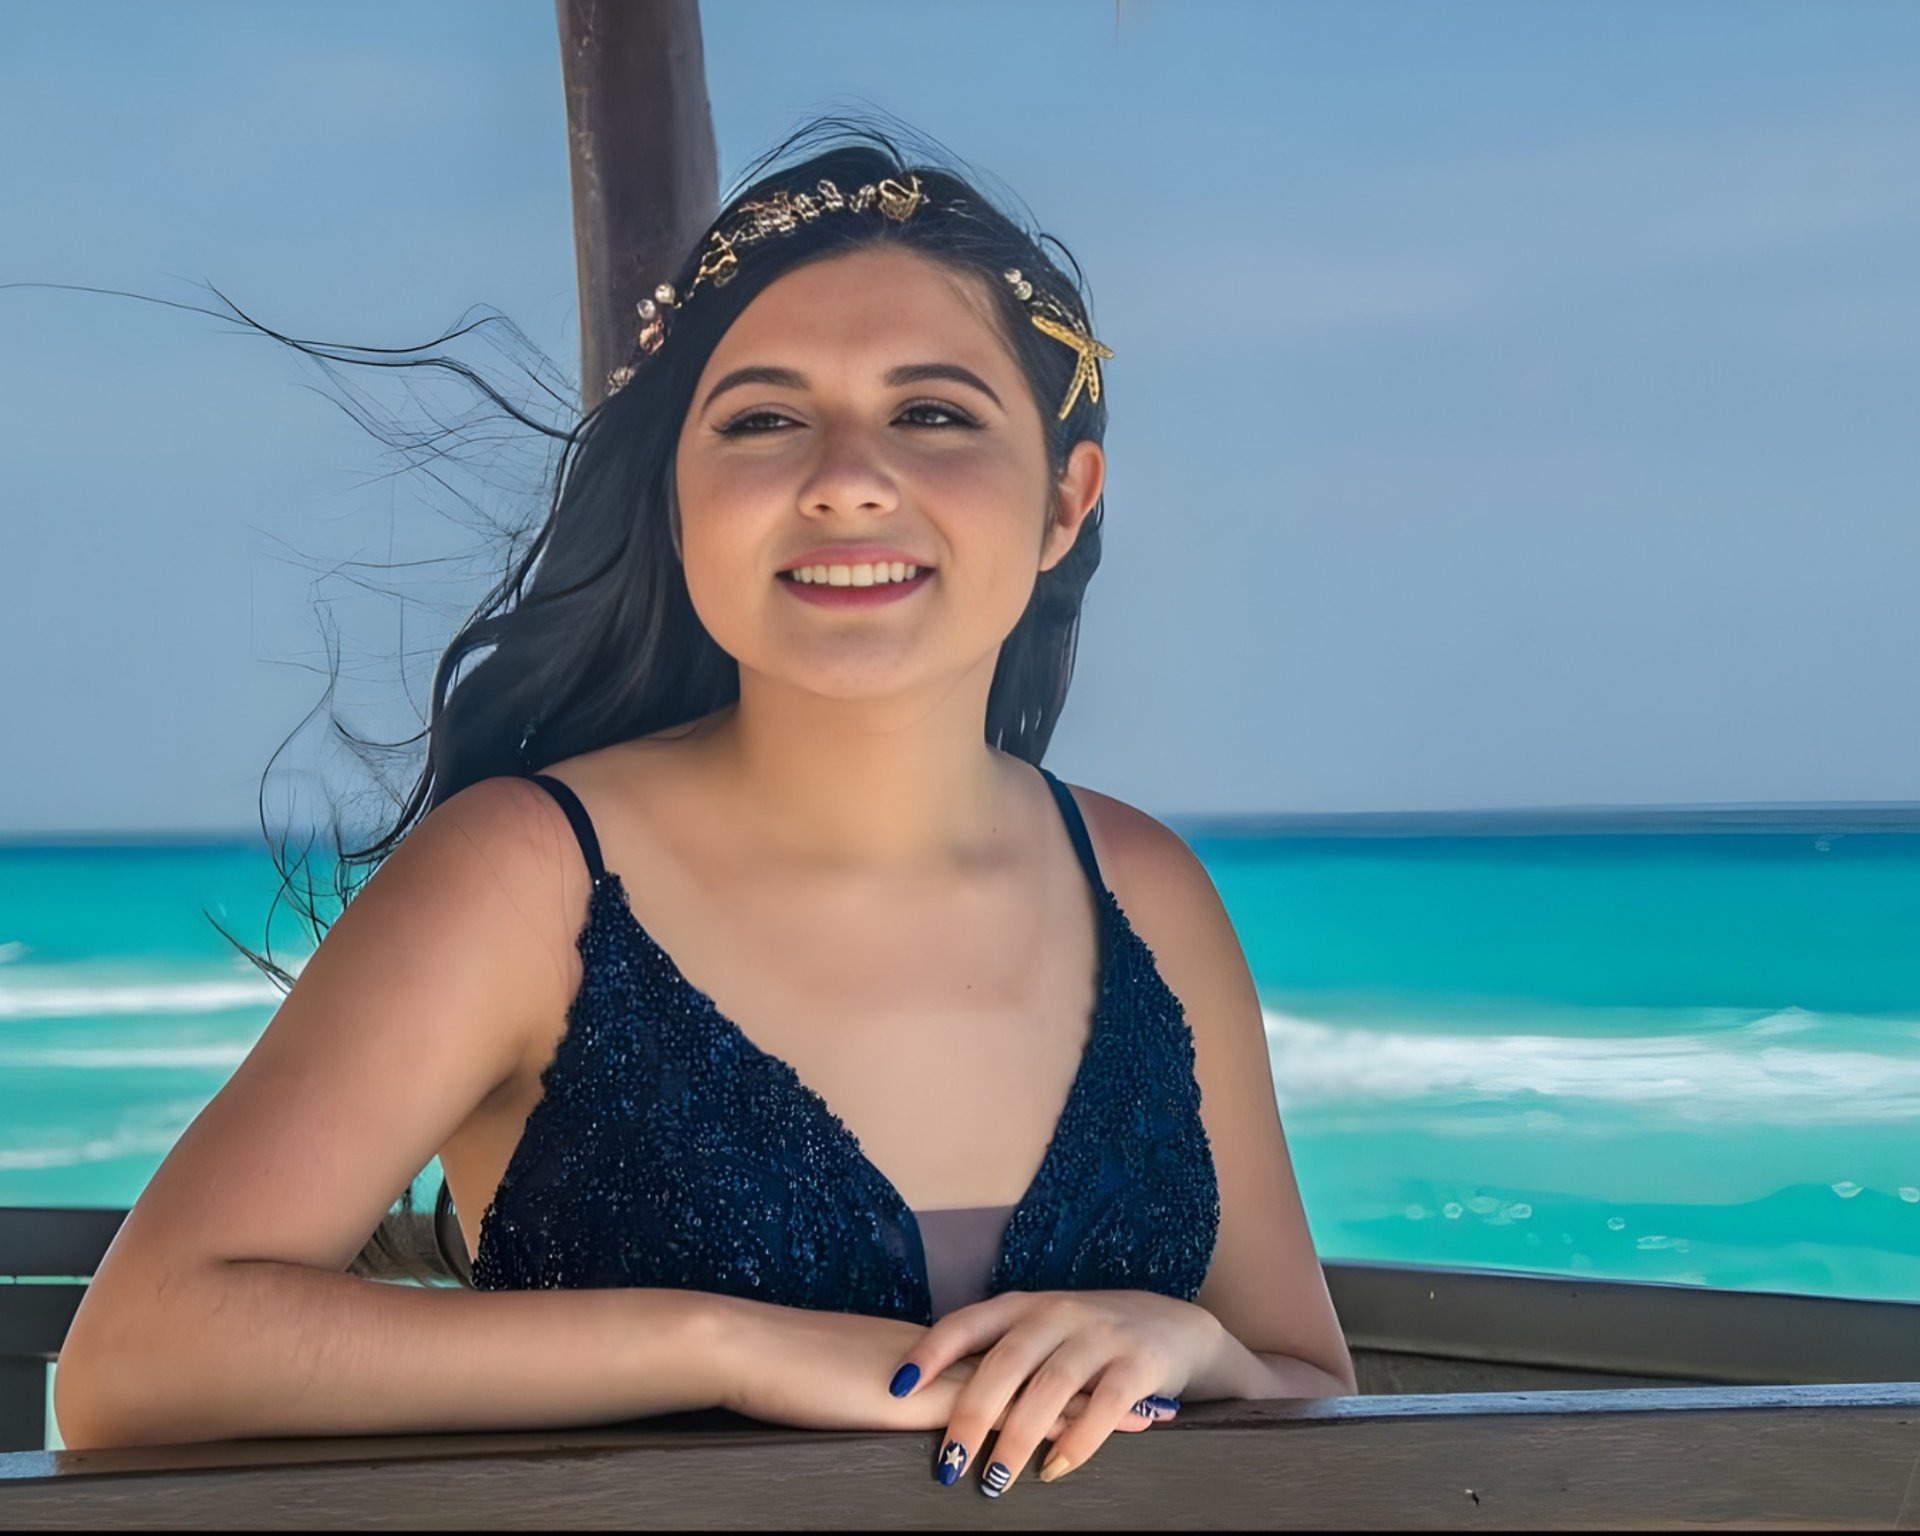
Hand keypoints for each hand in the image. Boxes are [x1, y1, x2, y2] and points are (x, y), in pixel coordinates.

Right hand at [702, 1293, 1163, 1444]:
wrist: (750, 1347)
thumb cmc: (783, 1372)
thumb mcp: (845, 1384)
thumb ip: (880, 1393)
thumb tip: (894, 1409)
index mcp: (931, 1351)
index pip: (1013, 1357)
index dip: (1063, 1369)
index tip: (1112, 1382)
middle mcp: (946, 1358)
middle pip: (1040, 1369)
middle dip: (1100, 1387)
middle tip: (1160, 1404)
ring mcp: (937, 1377)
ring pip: (1032, 1389)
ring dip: (1092, 1409)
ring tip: (1153, 1421)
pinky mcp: (919, 1401)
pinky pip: (995, 1415)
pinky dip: (1041, 1429)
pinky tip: (1076, 1448)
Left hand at [890, 1289, 1223, 1495]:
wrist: (1173, 1325)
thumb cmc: (1088, 1338)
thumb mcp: (1040, 1332)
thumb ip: (996, 1355)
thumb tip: (926, 1401)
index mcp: (1024, 1306)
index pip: (967, 1322)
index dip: (931, 1353)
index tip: (898, 1388)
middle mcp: (1058, 1313)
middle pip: (1005, 1363)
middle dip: (971, 1416)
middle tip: (948, 1466)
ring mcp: (1100, 1336)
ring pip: (1050, 1388)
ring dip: (1018, 1438)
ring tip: (993, 1483)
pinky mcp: (1138, 1364)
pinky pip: (1105, 1406)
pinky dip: (1077, 1442)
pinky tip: (1054, 1470)